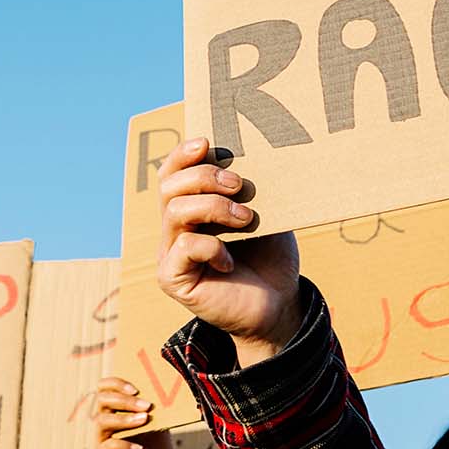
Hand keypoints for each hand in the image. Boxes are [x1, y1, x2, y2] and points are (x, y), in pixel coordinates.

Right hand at [94, 377, 179, 448]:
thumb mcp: (159, 425)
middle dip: (124, 400)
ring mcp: (101, 443)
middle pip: (102, 401)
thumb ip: (153, 409)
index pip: (104, 389)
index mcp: (116, 412)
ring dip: (124, 419)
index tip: (136, 388)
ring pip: (101, 422)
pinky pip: (106, 448)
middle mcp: (105, 425)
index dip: (116, 384)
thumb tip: (157, 388)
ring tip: (144, 421)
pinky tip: (140, 448)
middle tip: (145, 405)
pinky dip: (123, 445)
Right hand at [157, 138, 301, 365]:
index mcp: (191, 208)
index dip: (183, 154)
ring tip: (246, 219)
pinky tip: (230, 261)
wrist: (279, 305)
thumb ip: (247, 189)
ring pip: (175, 211)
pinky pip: (184, 246)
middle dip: (204, 176)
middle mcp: (175, 229)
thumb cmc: (270, 258)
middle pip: (169, 186)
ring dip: (214, 207)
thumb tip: (249, 154)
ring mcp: (171, 254)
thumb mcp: (265, 213)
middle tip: (239, 185)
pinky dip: (211, 246)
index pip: (173, 173)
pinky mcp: (173, 279)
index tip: (208, 142)